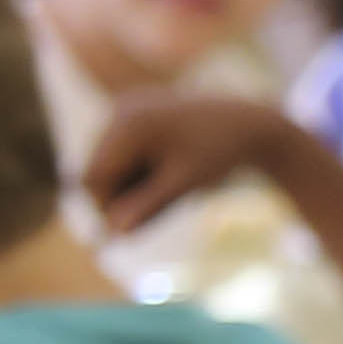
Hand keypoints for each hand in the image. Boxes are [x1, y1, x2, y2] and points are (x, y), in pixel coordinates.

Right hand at [78, 89, 307, 237]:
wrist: (247, 123)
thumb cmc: (218, 154)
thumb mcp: (182, 184)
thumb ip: (146, 207)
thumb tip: (113, 234)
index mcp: (129, 123)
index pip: (95, 177)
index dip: (107, 207)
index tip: (132, 229)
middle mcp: (122, 110)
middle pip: (99, 170)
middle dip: (118, 197)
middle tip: (154, 213)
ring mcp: (127, 109)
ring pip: (110, 165)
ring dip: (129, 187)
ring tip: (168, 190)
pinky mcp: (136, 116)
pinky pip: (123, 154)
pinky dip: (138, 173)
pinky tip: (166, 176)